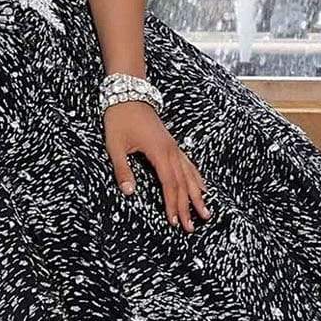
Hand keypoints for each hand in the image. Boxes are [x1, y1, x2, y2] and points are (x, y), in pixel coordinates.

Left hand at [104, 99, 211, 231]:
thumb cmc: (120, 118)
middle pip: (183, 184)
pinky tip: (202, 187)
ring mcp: (173, 146)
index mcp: (159, 152)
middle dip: (188, 207)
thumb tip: (128, 192)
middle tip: (191, 228)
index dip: (173, 205)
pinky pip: (188, 164)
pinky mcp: (171, 143)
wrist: (129, 92)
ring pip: (189, 175)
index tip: (174, 222)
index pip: (169, 185)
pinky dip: (196, 178)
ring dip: (197, 195)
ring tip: (206, 213)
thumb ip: (122, 169)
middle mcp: (171, 151)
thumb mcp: (115, 145)